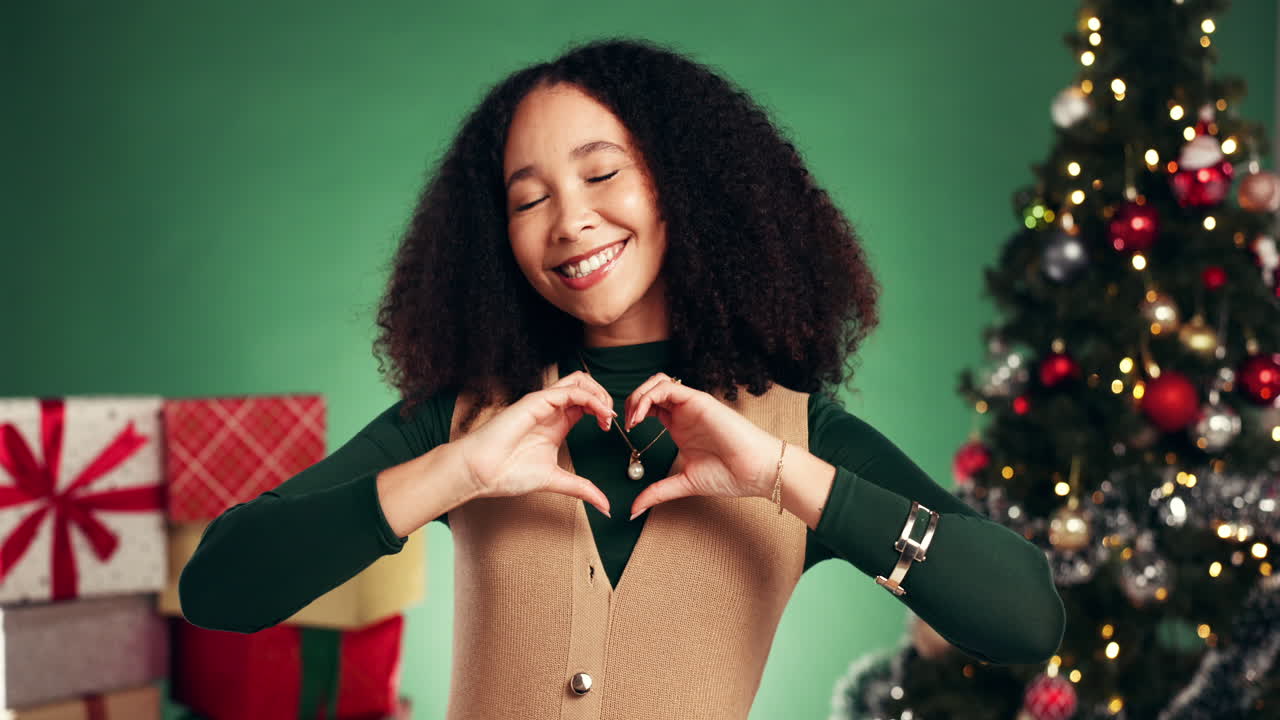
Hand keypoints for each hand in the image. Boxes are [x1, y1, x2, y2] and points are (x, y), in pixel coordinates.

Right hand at [454, 371, 617, 516]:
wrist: (481, 472)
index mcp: (557, 423)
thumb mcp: (557, 481)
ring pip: (579, 381)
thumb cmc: (509, 473)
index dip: (603, 410)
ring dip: (599, 393)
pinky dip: (591, 398)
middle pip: (585, 385)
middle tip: (610, 418)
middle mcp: (551, 409)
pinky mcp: (536, 401)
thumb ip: (582, 489)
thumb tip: (606, 508)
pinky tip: (599, 414)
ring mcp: (544, 403)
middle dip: (604, 396)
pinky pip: (570, 391)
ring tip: (606, 414)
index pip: (586, 403)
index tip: (609, 428)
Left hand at [624, 373, 779, 519]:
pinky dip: (648, 397)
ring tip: (632, 419)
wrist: (756, 472)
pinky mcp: (699, 400)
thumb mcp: (684, 483)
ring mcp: (692, 404)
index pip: (649, 408)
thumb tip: (633, 511)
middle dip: (630, 402)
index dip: (632, 414)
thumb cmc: (730, 476)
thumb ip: (658, 492)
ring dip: (638, 396)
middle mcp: (684, 412)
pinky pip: (668, 387)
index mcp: (680, 427)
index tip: (624, 432)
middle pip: (649, 391)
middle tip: (624, 423)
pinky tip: (642, 417)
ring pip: (657, 383)